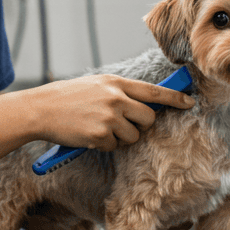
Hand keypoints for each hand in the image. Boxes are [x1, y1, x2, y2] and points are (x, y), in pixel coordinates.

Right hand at [29, 74, 194, 151]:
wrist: (40, 109)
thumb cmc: (67, 97)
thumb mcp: (95, 85)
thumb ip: (118, 92)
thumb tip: (143, 104)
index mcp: (115, 83)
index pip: (153, 91)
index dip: (174, 97)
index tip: (189, 102)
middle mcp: (116, 98)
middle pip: (148, 118)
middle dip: (141, 125)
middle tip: (124, 124)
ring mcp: (109, 116)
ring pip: (133, 135)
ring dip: (120, 137)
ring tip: (98, 128)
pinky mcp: (100, 134)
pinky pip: (114, 146)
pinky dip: (104, 145)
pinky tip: (88, 135)